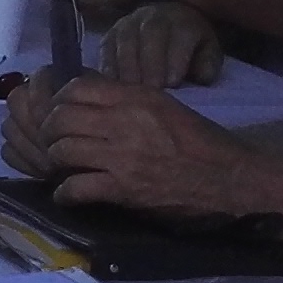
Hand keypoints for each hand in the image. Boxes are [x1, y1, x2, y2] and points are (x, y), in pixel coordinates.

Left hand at [8, 72, 273, 218]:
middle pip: (60, 118)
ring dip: (55, 162)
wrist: (233, 180)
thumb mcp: (164, 107)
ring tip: (61, 168)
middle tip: (53, 143)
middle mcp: (125, 122)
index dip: (59, 101)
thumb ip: (127, 101)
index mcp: (137, 98)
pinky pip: (76, 187)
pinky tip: (68, 195)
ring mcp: (124, 156)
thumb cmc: (200, 143)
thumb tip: (86, 97)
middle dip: (49, 132)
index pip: (76, 88)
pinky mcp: (125, 189)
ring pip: (62, 150)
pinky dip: (65, 193)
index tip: (60, 114)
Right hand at [100, 0, 224, 86]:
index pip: (180, 36)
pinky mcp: (110, 33)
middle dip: (150, 64)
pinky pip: (106, 47)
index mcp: (183, 21)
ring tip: (131, 91)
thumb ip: (207, 64)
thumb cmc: (190, 46)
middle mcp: (154, 16)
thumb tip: (200, 77)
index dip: (175, 59)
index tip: (173, 83)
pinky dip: (108, 66)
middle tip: (150, 90)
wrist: (168, 22)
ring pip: (126, 40)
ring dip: (127, 66)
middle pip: (150, 35)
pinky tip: (113, 85)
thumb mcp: (208, 52)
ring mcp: (129, 23)